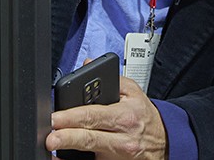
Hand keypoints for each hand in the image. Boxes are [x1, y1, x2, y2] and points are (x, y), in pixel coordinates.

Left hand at [46, 75, 167, 159]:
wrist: (164, 142)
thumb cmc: (144, 116)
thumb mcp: (134, 92)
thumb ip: (111, 78)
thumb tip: (87, 64)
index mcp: (125, 116)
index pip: (94, 115)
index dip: (72, 116)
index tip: (55, 117)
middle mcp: (121, 138)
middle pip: (89, 137)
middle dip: (66, 136)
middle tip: (49, 136)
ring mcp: (117, 156)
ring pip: (89, 153)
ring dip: (68, 151)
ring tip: (53, 149)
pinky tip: (61, 159)